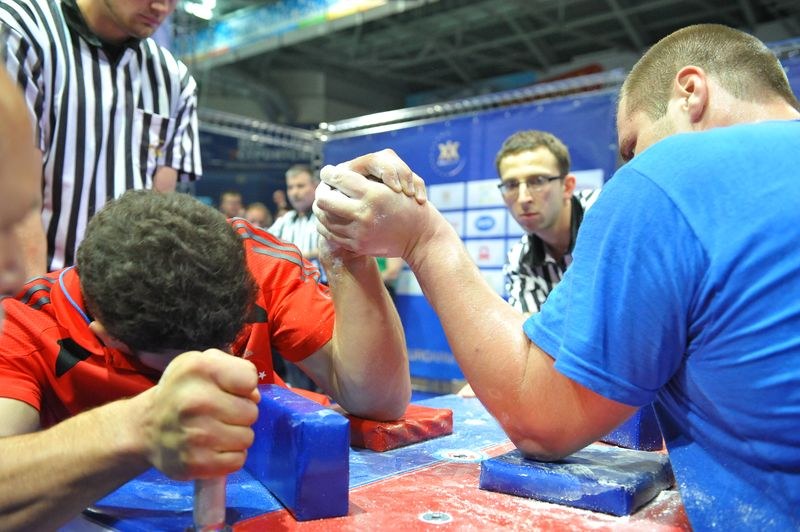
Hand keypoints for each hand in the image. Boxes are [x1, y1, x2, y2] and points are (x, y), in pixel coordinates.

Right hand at [141, 349, 259, 479]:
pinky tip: (212, 448)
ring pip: (247, 438)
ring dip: (236, 436)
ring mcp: (196, 435)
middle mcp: (196, 401)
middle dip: (240, 413)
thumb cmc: (180, 392)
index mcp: (199, 369)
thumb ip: (233, 369)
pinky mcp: (196, 463)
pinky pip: (237, 460)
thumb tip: (254, 396)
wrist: (146, 428)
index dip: (243, 386)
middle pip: (251, 411)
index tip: (227, 390)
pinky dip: (229, 456)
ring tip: (215, 431)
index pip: (249, 378)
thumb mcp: (200, 364)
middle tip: (219, 414)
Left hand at [314, 152, 432, 258]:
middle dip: (321, 191)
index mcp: (373, 194)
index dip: (328, 173)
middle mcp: (364, 213)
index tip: (327, 172)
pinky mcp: (358, 245)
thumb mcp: (390, 186)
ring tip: (324, 203)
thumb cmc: (407, 205)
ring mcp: (359, 232)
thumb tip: (333, 174)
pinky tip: (329, 218)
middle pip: (324, 199)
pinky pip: (331, 234)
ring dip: (321, 209)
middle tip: (323, 188)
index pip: (338, 178)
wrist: (420, 236)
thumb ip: (364, 180)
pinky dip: (326, 225)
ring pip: (324, 218)